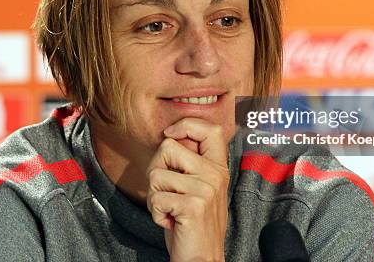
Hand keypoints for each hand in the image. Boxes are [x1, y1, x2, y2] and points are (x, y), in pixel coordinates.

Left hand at [146, 118, 229, 261]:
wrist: (201, 259)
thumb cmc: (191, 223)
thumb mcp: (197, 187)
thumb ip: (190, 163)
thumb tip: (169, 136)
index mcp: (219, 167)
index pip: (210, 129)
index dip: (186, 125)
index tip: (170, 135)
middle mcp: (216, 175)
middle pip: (168, 147)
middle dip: (156, 170)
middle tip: (168, 193)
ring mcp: (206, 189)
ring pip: (156, 173)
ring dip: (154, 196)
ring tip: (170, 209)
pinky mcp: (193, 206)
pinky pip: (155, 198)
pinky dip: (155, 214)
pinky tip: (171, 222)